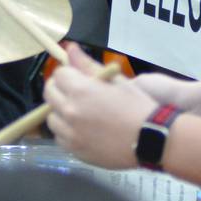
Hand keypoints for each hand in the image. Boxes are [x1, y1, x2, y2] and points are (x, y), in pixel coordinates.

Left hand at [44, 43, 153, 169]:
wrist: (151, 140)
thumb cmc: (137, 106)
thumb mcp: (116, 80)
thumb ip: (88, 65)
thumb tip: (70, 49)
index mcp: (80, 90)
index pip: (59, 74)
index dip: (68, 73)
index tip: (77, 77)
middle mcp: (70, 111)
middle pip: (49, 94)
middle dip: (60, 89)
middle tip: (75, 92)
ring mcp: (71, 133)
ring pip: (51, 118)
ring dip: (60, 112)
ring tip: (79, 113)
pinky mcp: (75, 151)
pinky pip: (59, 137)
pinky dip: (66, 132)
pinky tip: (82, 130)